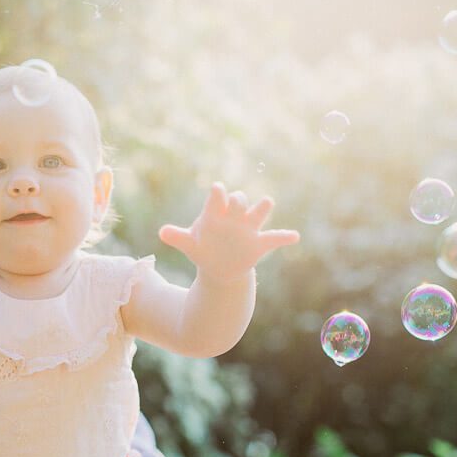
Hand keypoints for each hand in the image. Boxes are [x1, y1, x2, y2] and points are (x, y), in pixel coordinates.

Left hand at [159, 181, 299, 283]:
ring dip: (262, 207)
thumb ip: (177, 237)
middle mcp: (233, 217)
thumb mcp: (189, 245)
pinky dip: (284, 237)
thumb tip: (161, 232)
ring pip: (258, 214)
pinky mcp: (259, 243)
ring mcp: (247, 229)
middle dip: (238, 200)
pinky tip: (294, 237)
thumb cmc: (203, 248)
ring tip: (267, 202)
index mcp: (215, 213)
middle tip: (236, 202)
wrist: (219, 266)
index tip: (217, 190)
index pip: (217, 197)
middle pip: (239, 201)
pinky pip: (274, 238)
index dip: (218, 192)